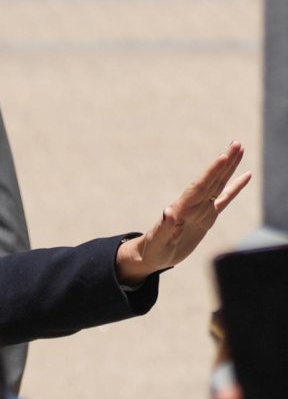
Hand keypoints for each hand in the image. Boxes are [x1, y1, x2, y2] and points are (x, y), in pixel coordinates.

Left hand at [115, 141, 251, 285]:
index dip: (211, 172)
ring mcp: (201, 209)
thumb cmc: (153, 250)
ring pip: (219, 184)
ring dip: (229, 167)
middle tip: (236, 143)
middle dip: (225, 162)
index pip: (199, 187)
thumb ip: (164, 228)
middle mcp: (193, 205)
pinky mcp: (207, 217)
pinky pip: (224, 199)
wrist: (152, 255)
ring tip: (240, 149)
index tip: (223, 156)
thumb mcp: (158, 241)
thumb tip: (168, 213)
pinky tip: (246, 175)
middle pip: (212, 180)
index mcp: (182, 209)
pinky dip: (235, 187)